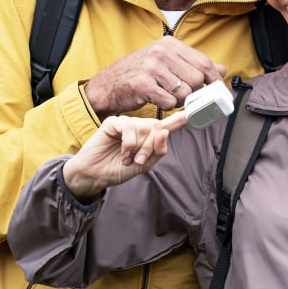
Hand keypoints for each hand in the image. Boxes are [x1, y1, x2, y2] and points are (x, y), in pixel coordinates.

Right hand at [62, 110, 187, 200]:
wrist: (96, 175)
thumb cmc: (119, 169)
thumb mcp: (145, 164)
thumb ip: (159, 150)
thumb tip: (165, 132)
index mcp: (149, 136)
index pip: (167, 125)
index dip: (179, 119)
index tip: (191, 113)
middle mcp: (140, 126)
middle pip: (158, 127)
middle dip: (151, 146)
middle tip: (140, 159)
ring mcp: (127, 123)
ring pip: (145, 127)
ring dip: (139, 147)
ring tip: (128, 158)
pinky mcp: (114, 122)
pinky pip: (130, 127)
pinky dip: (129, 143)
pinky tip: (123, 152)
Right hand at [84, 36, 226, 118]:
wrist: (108, 85)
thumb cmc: (141, 74)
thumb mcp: (168, 62)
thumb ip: (195, 65)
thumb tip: (223, 69)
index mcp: (170, 44)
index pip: (204, 62)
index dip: (215, 79)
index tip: (220, 91)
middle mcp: (161, 52)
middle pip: (196, 79)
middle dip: (194, 92)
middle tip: (183, 96)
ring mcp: (151, 67)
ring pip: (184, 93)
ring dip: (180, 101)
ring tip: (167, 96)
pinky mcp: (142, 84)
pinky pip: (169, 102)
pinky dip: (167, 106)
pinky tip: (158, 100)